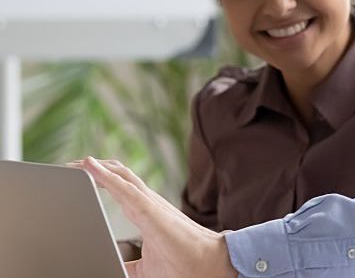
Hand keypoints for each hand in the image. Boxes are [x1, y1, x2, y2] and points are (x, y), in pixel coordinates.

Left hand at [72, 157, 237, 277]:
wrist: (208, 266)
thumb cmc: (184, 264)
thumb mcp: (145, 267)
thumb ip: (128, 263)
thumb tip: (111, 268)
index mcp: (146, 212)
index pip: (121, 187)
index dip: (100, 178)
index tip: (79, 175)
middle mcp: (148, 203)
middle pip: (118, 175)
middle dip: (93, 169)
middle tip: (70, 166)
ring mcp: (150, 204)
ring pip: (121, 176)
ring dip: (96, 168)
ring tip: (75, 163)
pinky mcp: (151, 211)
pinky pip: (125, 189)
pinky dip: (106, 177)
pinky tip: (91, 168)